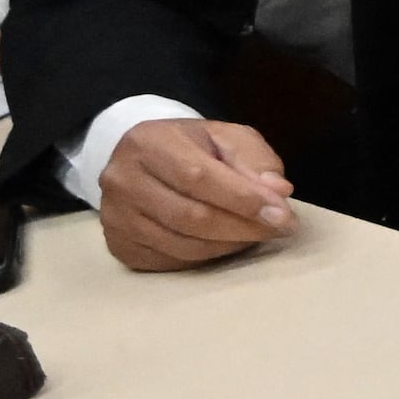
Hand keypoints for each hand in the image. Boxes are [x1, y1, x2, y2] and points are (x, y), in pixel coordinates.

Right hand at [94, 114, 297, 268]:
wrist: (147, 160)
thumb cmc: (194, 148)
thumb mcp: (227, 138)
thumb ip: (255, 160)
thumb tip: (278, 191)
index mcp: (148, 143)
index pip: (197, 177)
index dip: (244, 200)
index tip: (283, 215)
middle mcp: (122, 180)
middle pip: (191, 217)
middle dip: (244, 227)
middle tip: (280, 229)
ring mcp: (114, 216)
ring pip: (183, 245)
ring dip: (230, 245)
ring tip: (256, 233)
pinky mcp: (118, 244)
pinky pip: (171, 261)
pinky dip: (207, 257)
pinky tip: (225, 243)